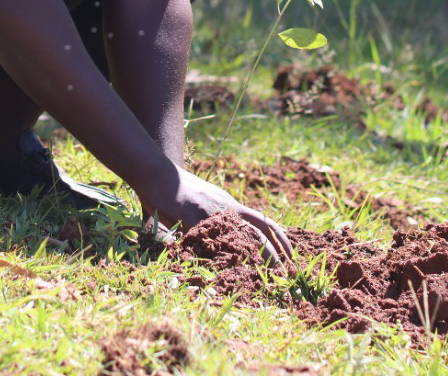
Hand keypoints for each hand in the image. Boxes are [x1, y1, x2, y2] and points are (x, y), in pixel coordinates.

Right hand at [150, 166, 292, 265]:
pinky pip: (208, 236)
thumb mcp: (204, 204)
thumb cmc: (178, 191)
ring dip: (254, 255)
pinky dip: (216, 254)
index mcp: (231, 205)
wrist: (157, 172)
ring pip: (239, 234)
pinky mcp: (193, 213)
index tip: (290, 255)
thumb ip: (215, 221)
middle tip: (285, 272)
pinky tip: (223, 271)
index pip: (264, 221)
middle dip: (274, 252)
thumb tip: (222, 242)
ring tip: (265, 275)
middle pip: (258, 230)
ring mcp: (211, 209)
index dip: (279, 238)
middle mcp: (227, 206)